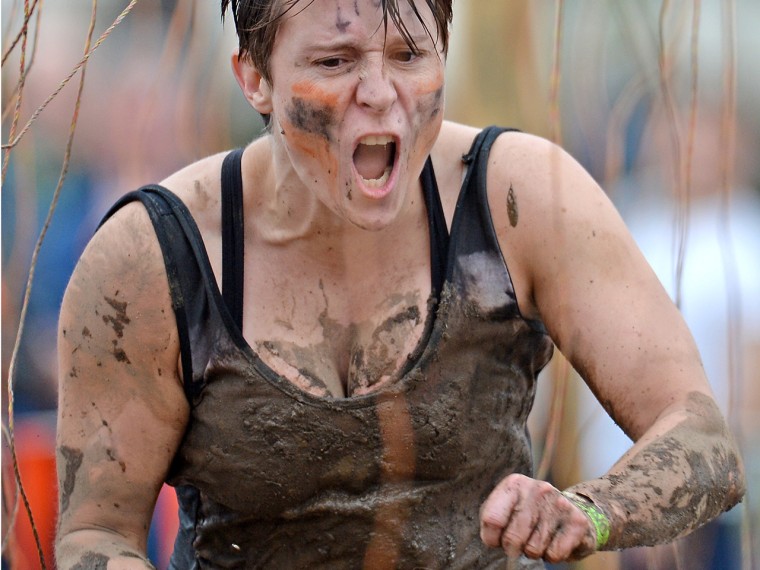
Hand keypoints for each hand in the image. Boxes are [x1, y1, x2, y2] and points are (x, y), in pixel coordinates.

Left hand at [479, 474, 596, 561]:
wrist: (571, 510)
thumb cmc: (530, 513)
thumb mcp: (507, 508)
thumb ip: (493, 520)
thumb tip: (491, 540)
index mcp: (515, 484)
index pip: (491, 519)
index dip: (491, 538)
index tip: (496, 540)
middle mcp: (538, 489)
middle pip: (512, 538)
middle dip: (513, 548)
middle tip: (520, 541)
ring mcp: (559, 504)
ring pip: (533, 549)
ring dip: (534, 551)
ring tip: (539, 537)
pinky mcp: (576, 522)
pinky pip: (554, 555)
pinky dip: (551, 555)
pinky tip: (554, 541)